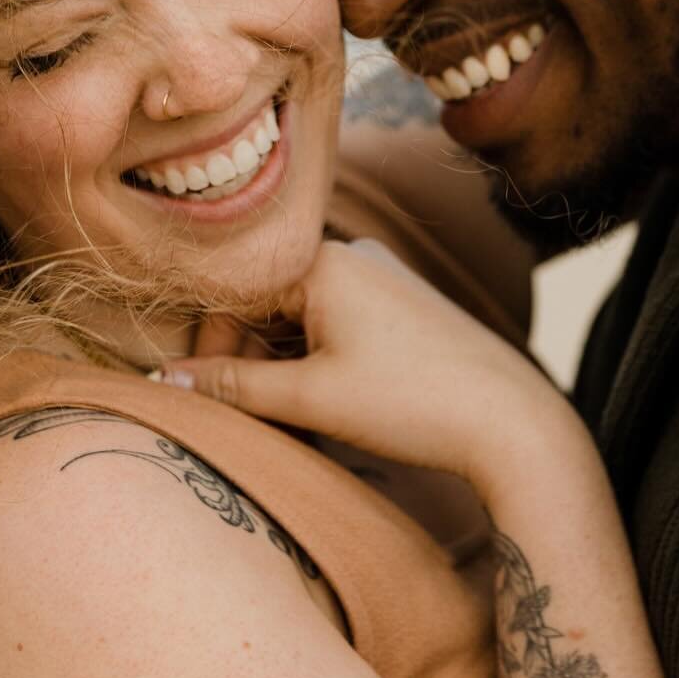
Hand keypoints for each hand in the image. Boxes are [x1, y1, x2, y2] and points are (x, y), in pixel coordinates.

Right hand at [163, 239, 583, 490]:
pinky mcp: (401, 305)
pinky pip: (333, 323)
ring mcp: (381, 277)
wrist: (513, 423)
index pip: (232, 293)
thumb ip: (233, 386)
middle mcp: (352, 254)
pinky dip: (315, 362)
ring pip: (297, 318)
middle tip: (250, 416)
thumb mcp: (311, 398)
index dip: (210, 348)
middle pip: (264, 303)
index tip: (205, 398)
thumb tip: (165, 382)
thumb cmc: (412, 403)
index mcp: (324, 260)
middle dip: (246, 360)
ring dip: (280, 366)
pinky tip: (325, 406)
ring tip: (292, 419)